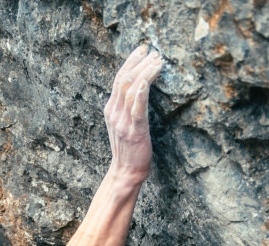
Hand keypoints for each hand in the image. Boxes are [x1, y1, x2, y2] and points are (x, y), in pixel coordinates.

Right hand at [104, 46, 162, 183]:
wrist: (125, 173)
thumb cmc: (128, 151)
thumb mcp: (123, 125)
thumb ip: (127, 108)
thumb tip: (138, 89)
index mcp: (110, 110)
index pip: (119, 79)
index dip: (131, 61)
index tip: (143, 49)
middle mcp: (114, 114)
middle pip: (124, 79)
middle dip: (139, 62)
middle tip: (154, 52)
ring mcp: (123, 123)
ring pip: (131, 89)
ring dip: (145, 72)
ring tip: (158, 61)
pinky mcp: (134, 132)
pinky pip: (137, 109)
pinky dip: (141, 93)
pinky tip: (147, 81)